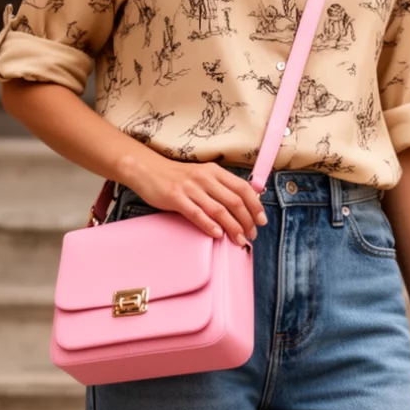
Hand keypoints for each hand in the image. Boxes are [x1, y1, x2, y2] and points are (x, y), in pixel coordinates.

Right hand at [125, 151, 267, 245]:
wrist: (147, 170)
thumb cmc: (177, 177)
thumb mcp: (203, 176)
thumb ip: (221, 187)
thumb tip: (242, 205)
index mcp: (215, 171)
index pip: (242, 188)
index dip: (255, 206)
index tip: (262, 220)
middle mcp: (205, 178)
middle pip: (234, 201)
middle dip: (247, 220)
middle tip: (252, 235)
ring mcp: (190, 188)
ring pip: (218, 209)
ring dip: (232, 227)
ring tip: (239, 239)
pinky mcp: (176, 198)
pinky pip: (196, 213)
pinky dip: (209, 225)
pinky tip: (218, 235)